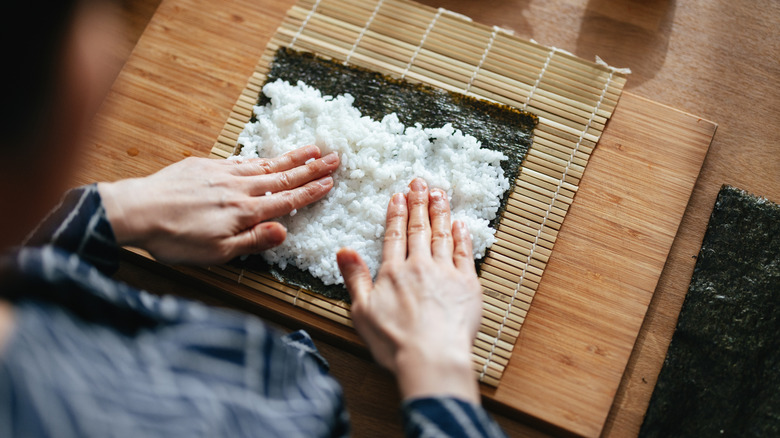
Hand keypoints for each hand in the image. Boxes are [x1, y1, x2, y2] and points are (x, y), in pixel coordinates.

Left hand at [98, 145, 338, 264]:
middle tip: (334, 157)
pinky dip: (259, 158)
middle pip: (282, 176)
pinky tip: (266, 157)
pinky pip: (240, 160)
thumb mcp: (216, 252)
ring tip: (312, 149)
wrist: (137, 211)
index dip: (310, 191)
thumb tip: (283, 231)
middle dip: (311, 168)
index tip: (330, 182)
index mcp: (245, 212)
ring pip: (264, 164)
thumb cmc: (174, 239)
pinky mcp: (205, 166)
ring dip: (290, 157)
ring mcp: (222, 173)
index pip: (286, 200)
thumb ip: (252, 241)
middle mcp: (239, 188)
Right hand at [337, 178, 482, 402]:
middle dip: (419, 203)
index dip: (397, 213)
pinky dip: (462, 236)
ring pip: (442, 235)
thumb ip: (355, 278)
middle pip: (419, 229)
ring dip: (440, 212)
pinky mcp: (468, 285)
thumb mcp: (362, 312)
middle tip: (420, 182)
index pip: (395, 235)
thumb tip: (344, 250)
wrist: (432, 357)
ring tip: (439, 193)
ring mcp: (446, 273)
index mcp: (393, 272)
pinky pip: (465, 254)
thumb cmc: (394, 342)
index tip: (399, 195)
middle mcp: (420, 266)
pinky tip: (460, 224)